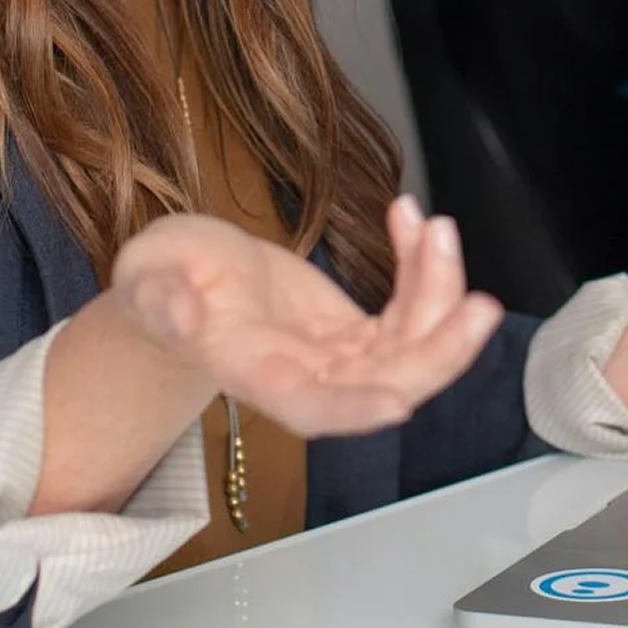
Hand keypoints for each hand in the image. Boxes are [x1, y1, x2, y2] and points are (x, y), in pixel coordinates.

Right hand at [111, 197, 502, 437]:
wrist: (182, 282)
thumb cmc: (159, 283)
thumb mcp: (147, 279)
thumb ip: (158, 300)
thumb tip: (178, 313)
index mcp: (254, 372)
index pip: (310, 407)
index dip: (355, 408)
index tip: (401, 401)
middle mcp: (306, 374)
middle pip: (386, 381)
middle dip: (439, 350)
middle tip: (481, 306)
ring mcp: (337, 355)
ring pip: (410, 343)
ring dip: (438, 292)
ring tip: (435, 227)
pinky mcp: (355, 329)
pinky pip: (406, 307)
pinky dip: (420, 266)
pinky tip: (411, 218)